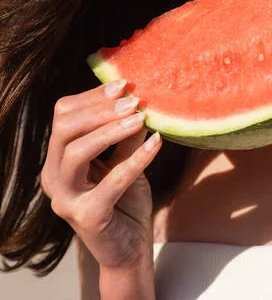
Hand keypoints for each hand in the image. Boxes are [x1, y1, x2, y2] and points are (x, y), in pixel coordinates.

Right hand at [40, 80, 161, 271]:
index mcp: (57, 159)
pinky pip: (112, 181)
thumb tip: (136, 98)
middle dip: (99, 110)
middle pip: (64, 129)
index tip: (122, 84)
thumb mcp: (123, 160)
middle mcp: (53, 178)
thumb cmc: (124, 201)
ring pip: (76, 151)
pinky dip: (136, 159)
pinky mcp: (87, 217)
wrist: (129, 249)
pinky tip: (156, 143)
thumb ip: (124, 134)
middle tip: (132, 100)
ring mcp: (66, 200)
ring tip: (140, 117)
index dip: (91, 97)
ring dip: (110, 130)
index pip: (63, 116)